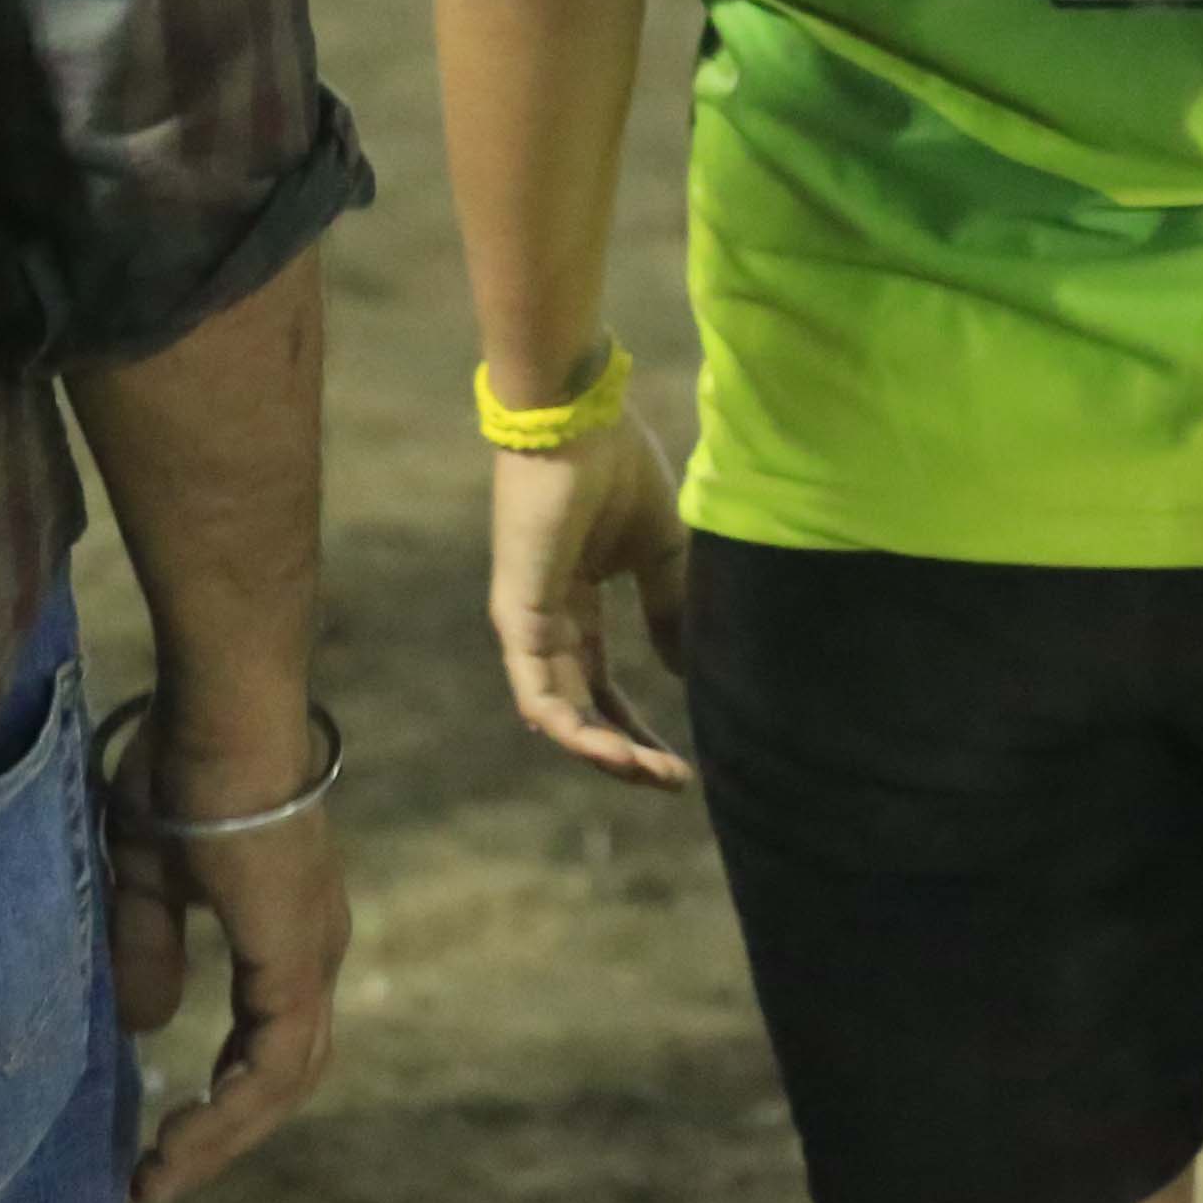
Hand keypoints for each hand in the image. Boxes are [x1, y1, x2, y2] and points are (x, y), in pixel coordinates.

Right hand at [105, 711, 344, 1202]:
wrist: (222, 722)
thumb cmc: (185, 780)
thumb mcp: (148, 881)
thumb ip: (151, 952)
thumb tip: (149, 1025)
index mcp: (287, 932)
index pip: (270, 1041)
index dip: (222, 1100)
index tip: (160, 1144)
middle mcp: (315, 949)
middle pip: (288, 1073)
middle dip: (225, 1135)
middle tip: (157, 1181)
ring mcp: (313, 952)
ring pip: (287, 1076)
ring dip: (225, 1136)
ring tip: (159, 1177)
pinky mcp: (296, 953)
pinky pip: (274, 1057)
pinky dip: (232, 1107)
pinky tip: (182, 1136)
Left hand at [487, 419, 692, 788]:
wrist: (578, 421)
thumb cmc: (618, 468)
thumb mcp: (661, 551)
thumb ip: (669, 608)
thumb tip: (684, 671)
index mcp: (576, 605)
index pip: (603, 686)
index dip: (640, 725)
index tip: (681, 759)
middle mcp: (545, 623)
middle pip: (581, 709)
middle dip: (625, 751)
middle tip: (673, 781)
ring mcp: (527, 622)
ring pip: (557, 711)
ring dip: (601, 751)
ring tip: (650, 774)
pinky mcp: (517, 613)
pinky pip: (536, 688)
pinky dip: (571, 724)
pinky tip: (608, 748)